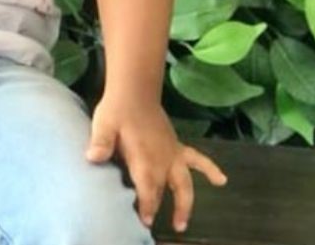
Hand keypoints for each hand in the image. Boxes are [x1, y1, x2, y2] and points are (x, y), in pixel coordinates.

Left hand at [86, 97, 226, 233]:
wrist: (135, 90)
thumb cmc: (117, 109)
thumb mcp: (104, 124)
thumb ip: (101, 143)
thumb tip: (92, 158)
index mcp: (145, 158)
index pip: (148, 189)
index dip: (146, 206)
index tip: (143, 220)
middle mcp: (162, 160)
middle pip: (162, 190)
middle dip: (156, 207)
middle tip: (148, 224)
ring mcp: (172, 154)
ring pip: (184, 184)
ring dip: (184, 204)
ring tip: (182, 224)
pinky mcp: (177, 146)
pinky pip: (198, 160)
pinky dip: (210, 170)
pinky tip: (222, 180)